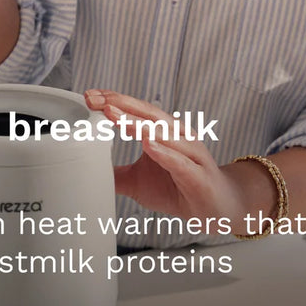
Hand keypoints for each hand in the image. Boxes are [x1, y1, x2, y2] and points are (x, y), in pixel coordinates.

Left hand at [84, 90, 247, 227]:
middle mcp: (177, 135)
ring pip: (162, 133)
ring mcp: (190, 153)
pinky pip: (180, 161)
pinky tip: (148, 144)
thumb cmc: (180, 187)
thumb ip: (115, 174)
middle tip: (96, 100)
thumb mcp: (139, 182)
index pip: (135, 109)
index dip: (113, 101)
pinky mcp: (199, 176)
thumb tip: (86, 170)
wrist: (218, 209)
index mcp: (162, 131)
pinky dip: (164, 152)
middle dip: (120, 104)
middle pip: (147, 113)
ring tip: (114, 115)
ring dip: (137, 123)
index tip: (89, 96)